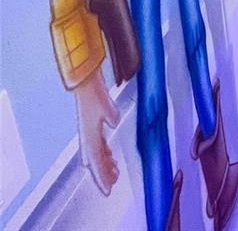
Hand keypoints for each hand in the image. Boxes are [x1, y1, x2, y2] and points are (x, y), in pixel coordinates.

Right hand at [73, 70, 120, 194]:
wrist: (85, 85)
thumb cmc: (94, 95)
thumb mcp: (104, 104)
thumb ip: (109, 114)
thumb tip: (114, 122)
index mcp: (89, 136)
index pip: (96, 161)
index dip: (101, 176)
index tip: (107, 190)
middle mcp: (88, 138)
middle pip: (96, 162)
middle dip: (103, 174)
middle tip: (112, 186)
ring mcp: (90, 133)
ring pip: (98, 155)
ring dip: (106, 165)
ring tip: (115, 174)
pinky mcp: (93, 128)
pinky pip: (99, 146)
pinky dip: (106, 154)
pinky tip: (112, 158)